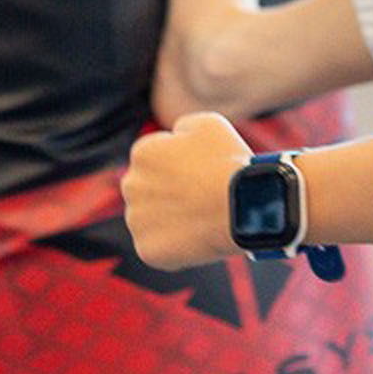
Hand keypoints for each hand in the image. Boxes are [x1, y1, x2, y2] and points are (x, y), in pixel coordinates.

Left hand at [121, 111, 249, 269]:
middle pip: (148, 191)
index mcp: (143, 153)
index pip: (155, 161)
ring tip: (202, 220)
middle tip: (201, 199)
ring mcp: (136, 220)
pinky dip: (175, 247)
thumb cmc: (228, 162)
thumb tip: (174, 136)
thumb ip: (182, 128)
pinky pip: (158, 248)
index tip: (201, 175)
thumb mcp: (208, 124)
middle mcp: (131, 185)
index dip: (180, 168)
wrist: (241, 205)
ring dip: (170, 221)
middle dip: (168, 194)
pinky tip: (198, 239)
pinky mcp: (146, 250)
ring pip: (151, 221)